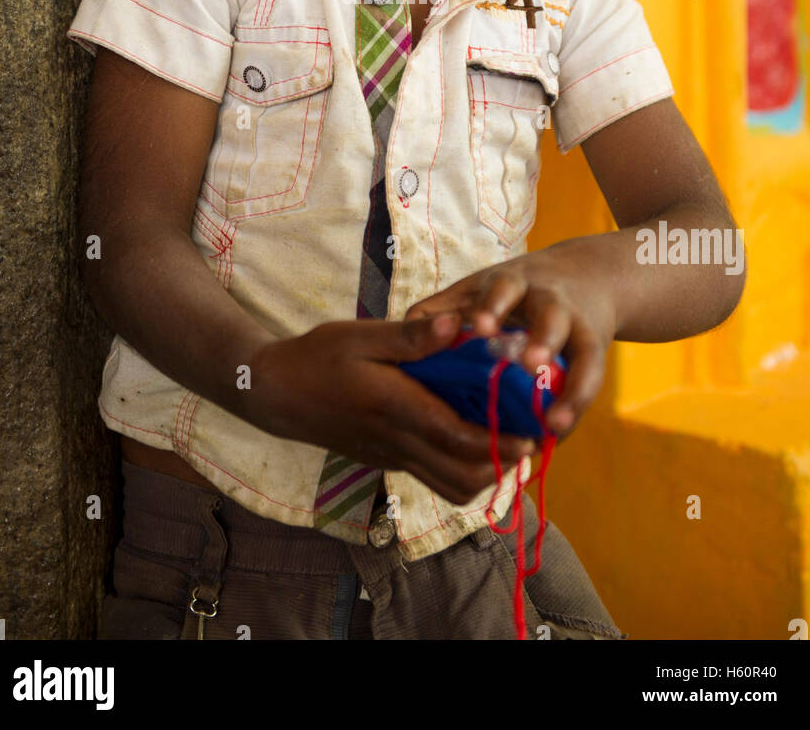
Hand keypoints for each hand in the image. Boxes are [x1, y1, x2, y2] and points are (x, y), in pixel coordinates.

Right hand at [246, 315, 537, 506]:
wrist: (275, 394)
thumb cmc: (318, 357)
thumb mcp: (362, 336)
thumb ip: (412, 336)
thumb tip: (459, 324)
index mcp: (395, 408)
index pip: (457, 438)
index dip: (500, 441)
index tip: (533, 431)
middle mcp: (397, 441)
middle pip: (462, 474)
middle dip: (503, 461)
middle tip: (533, 434)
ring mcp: (393, 456)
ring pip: (450, 484)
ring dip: (485, 471)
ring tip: (510, 439)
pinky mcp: (389, 459)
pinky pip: (435, 476)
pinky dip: (463, 468)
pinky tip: (476, 438)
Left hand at [403, 250, 616, 437]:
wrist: (586, 276)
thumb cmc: (515, 291)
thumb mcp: (479, 290)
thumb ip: (441, 311)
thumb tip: (404, 339)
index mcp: (513, 283)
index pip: (503, 289)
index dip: (492, 308)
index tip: (480, 328)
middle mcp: (551, 301)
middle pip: (551, 316)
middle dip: (541, 339)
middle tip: (528, 364)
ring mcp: (578, 327)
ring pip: (582, 351)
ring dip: (570, 385)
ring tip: (552, 420)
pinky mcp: (594, 351)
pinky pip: (591, 379)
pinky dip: (576, 406)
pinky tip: (558, 432)